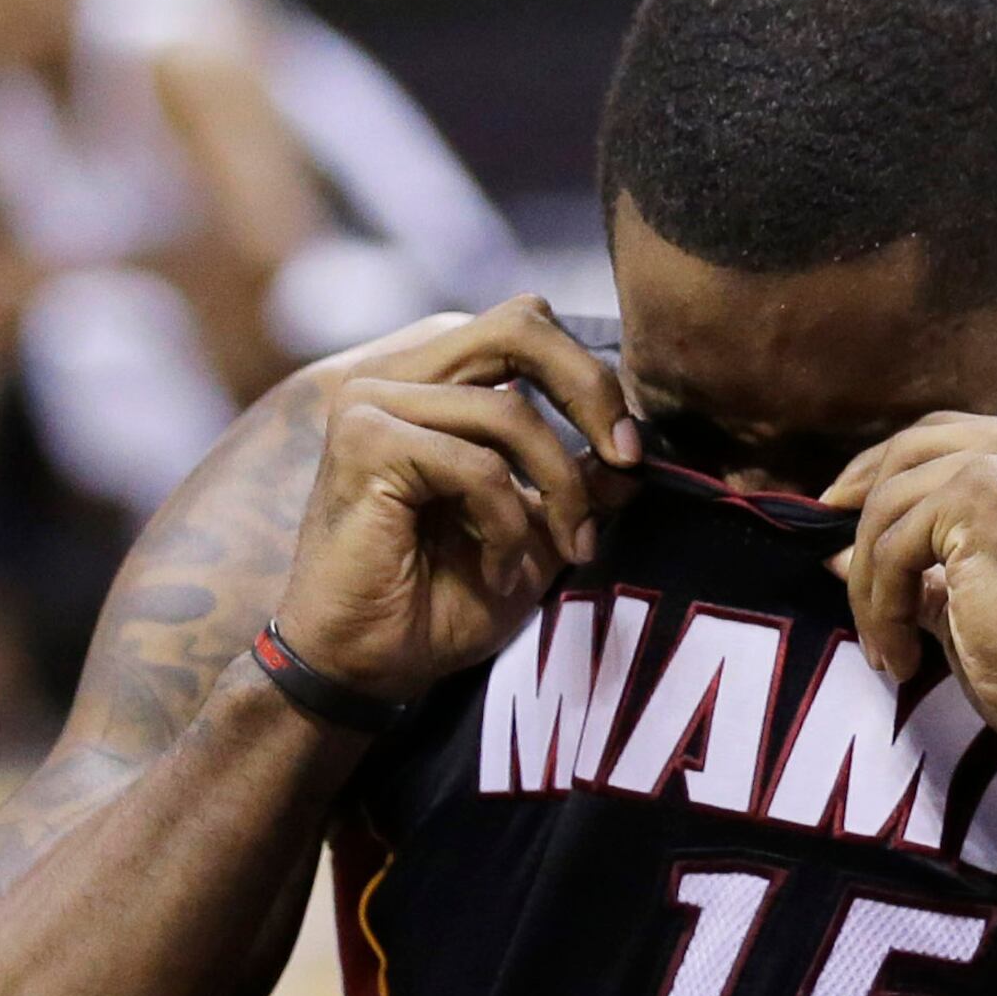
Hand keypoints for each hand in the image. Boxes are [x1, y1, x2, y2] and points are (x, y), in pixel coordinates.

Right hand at [270, 299, 642, 703]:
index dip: (590, 377)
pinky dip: (507, 523)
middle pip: (521, 326)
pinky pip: (477, 465)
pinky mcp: (363, 443)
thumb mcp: (533, 534)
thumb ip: (576, 481)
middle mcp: (394, 376)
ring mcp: (371, 402)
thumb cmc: (436, 604)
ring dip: (558, 489)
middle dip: (591, 393)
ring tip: (565, 551)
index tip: (628, 453)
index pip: (525, 326)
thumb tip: (633, 454)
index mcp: (429, 381)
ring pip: (509, 411)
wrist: (363, 670)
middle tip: (626, 462)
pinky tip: (498, 568)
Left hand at [824, 410, 996, 748]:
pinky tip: (901, 655)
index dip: (882, 477)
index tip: (843, 520)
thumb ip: (920, 554)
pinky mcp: (984, 499)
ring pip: (890, 504)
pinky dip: (881, 607)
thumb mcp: (980, 582)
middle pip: (909, 451)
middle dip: (859, 511)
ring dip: (869, 583)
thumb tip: (834, 551)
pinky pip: (892, 548)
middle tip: (835, 569)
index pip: (942, 437)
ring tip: (887, 644)